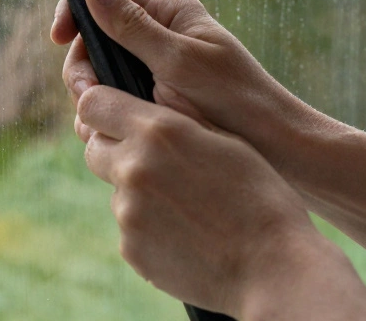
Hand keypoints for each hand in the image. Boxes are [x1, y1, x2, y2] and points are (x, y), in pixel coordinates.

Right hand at [51, 0, 341, 174]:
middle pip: (98, 37)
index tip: (58, 38)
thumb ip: (133, 26)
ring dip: (92, 95)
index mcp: (170, 13)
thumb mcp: (178, 62)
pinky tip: (110, 137)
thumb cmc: (236, 101)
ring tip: (96, 123)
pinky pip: (118, 101)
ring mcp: (157, 71)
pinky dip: (108, 115)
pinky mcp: (157, 103)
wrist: (277, 151)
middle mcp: (161, 36)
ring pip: (104, 73)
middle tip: (84, 94)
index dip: (77, 10)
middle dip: (83, 64)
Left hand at [76, 83, 343, 315]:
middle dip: (115, 148)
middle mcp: (133, 167)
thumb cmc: (261, 197)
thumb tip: (146, 98)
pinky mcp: (130, 248)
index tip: (114, 115)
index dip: (101, 107)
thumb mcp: (227, 139)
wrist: (273, 267)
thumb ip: (179, 116)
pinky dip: (149, 226)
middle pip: (93, 147)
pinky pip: (129, 227)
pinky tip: (186, 231)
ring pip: (116, 190)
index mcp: (158, 131)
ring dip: (138, 191)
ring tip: (187, 205)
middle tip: (155, 161)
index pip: (92, 103)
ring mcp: (128, 212)